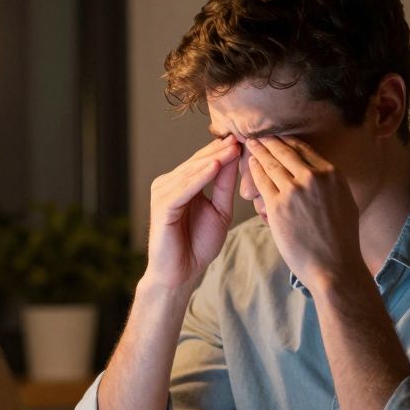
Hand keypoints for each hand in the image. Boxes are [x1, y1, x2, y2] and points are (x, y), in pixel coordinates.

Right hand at [142, 135, 241, 291]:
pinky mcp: (162, 207)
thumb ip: (225, 186)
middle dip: (220, 150)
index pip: (204, 161)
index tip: (247, 137)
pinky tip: (214, 167)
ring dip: (212, 159)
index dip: (223, 149)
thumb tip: (236, 157)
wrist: (181, 273)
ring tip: (232, 147)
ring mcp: (163, 194)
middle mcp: (168, 184)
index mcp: (181, 184)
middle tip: (241, 135)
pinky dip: (199, 178)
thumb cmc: (198, 245)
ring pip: (191, 172)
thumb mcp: (220, 210)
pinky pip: (183, 189)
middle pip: (197, 162)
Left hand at [245, 137, 360, 291]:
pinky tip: (249, 165)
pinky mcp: (278, 206)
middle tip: (256, 135)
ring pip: (271, 164)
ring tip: (249, 144)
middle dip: (269, 141)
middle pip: (285, 152)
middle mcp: (314, 177)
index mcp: (332, 174)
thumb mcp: (344, 202)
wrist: (335, 267)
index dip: (287, 141)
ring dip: (258, 152)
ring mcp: (294, 190)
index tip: (276, 136)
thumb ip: (330, 185)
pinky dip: (254, 171)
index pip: (304, 149)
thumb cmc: (341, 241)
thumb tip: (322, 175)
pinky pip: (262, 182)